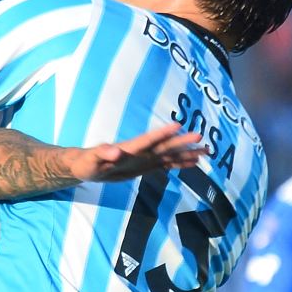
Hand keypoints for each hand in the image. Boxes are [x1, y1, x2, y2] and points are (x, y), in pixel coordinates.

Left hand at [68, 123, 204, 183]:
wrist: (86, 166)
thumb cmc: (86, 162)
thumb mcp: (91, 160)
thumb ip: (103, 154)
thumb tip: (116, 151)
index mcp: (129, 148)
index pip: (148, 139)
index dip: (162, 133)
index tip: (178, 125)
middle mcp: (141, 152)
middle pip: (164, 145)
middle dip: (182, 142)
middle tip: (201, 136)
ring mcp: (145, 159)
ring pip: (169, 154)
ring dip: (186, 153)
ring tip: (206, 151)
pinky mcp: (145, 167)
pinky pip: (166, 164)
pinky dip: (180, 163)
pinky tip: (193, 163)